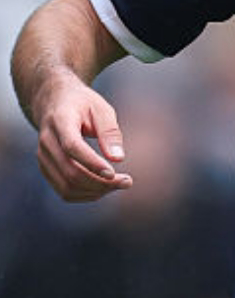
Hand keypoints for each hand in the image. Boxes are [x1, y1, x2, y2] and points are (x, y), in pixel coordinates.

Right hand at [33, 73, 130, 201]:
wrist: (54, 103)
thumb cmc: (82, 104)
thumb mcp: (101, 109)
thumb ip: (109, 132)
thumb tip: (118, 158)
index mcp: (60, 121)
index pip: (72, 147)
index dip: (92, 163)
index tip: (114, 173)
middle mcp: (46, 142)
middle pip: (70, 171)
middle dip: (100, 182)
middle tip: (128, 181)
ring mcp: (43, 158)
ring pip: (66, 186)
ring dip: (95, 191)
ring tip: (119, 184)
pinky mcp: (46, 169)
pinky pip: (64, 190)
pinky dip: (86, 194)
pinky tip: (105, 187)